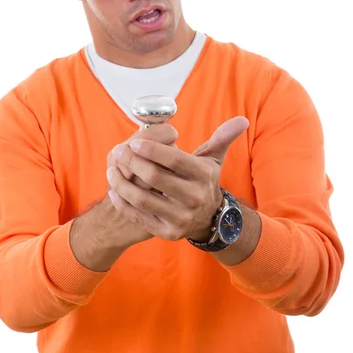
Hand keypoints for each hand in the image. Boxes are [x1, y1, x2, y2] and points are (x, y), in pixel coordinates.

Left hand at [106, 116, 248, 240]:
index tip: (135, 141)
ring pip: (143, 199)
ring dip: (122, 183)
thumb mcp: (213, 159)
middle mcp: (194, 198)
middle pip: (155, 178)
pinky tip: (114, 190)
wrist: (207, 218)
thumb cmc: (203, 180)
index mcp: (203, 176)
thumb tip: (241, 119)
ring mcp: (180, 218)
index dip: (152, 149)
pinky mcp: (167, 232)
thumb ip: (222, 137)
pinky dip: (123, 203)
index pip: (175, 160)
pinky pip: (139, 216)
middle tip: (119, 151)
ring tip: (111, 169)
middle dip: (132, 162)